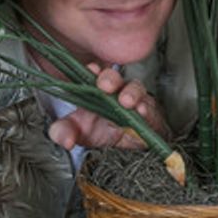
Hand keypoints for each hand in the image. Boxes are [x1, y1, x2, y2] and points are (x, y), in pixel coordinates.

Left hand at [47, 64, 166, 150]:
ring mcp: (136, 102)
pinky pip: (153, 112)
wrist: (126, 147)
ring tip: (127, 101)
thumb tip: (65, 139)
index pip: (96, 74)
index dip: (94, 71)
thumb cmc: (102, 132)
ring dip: (132, 93)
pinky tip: (143, 111)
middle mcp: (118, 92)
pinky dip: (148, 111)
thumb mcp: (79, 133)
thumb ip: (65, 132)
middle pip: (116, 79)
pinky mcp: (152, 117)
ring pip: (136, 90)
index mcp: (98, 90)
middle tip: (105, 85)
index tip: (91, 70)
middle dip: (111, 79)